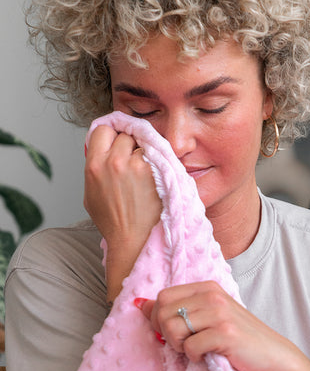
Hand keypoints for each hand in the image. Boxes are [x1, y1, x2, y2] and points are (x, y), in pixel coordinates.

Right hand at [85, 124, 162, 298]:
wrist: (134, 241)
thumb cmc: (113, 222)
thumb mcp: (90, 193)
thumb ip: (95, 167)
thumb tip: (101, 148)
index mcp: (94, 166)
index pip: (103, 129)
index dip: (111, 136)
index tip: (116, 144)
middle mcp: (114, 162)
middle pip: (125, 135)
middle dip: (129, 146)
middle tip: (133, 164)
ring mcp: (137, 166)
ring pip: (143, 143)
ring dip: (145, 153)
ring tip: (145, 174)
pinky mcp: (157, 171)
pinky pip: (158, 155)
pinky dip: (158, 163)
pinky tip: (155, 179)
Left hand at [135, 281, 309, 370]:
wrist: (274, 357)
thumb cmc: (240, 341)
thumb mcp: (210, 318)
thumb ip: (179, 309)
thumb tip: (140, 305)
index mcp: (207, 287)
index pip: (163, 296)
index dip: (159, 319)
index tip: (173, 334)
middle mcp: (212, 295)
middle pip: (163, 310)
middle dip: (166, 333)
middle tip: (184, 345)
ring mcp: (219, 313)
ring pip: (173, 328)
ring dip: (179, 346)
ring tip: (196, 350)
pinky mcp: (225, 333)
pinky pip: (190, 346)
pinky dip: (194, 357)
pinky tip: (209, 356)